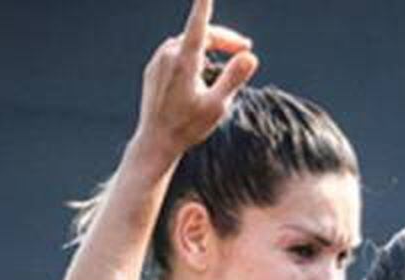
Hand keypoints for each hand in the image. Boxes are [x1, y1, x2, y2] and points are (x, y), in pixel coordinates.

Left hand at [130, 0, 258, 160]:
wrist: (155, 142)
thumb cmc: (188, 126)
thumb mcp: (217, 106)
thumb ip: (234, 78)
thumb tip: (250, 57)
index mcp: (184, 62)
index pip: (199, 25)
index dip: (204, 5)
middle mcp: (168, 56)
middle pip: (200, 35)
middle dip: (224, 39)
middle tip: (246, 49)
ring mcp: (158, 62)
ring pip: (188, 43)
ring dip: (210, 47)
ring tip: (228, 61)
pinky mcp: (153, 70)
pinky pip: (176, 53)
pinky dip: (193, 55)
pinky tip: (203, 71)